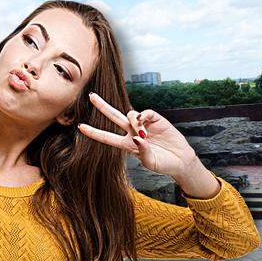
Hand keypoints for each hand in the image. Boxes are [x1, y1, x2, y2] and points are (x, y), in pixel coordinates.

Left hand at [77, 92, 197, 177]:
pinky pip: (146, 113)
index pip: (106, 137)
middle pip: (113, 117)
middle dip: (102, 106)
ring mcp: (143, 125)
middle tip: (91, 96)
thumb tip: (137, 137)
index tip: (80, 127)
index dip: (93, 132)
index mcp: (126, 144)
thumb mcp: (150, 162)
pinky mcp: (156, 120)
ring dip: (134, 122)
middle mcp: (132, 132)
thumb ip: (142, 151)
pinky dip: (144, 116)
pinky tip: (145, 122)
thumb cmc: (163, 164)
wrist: (181, 160)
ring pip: (131, 114)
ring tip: (144, 134)